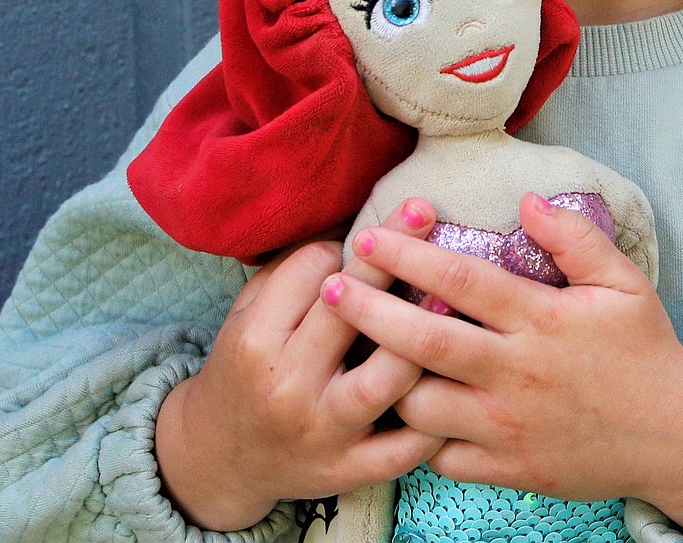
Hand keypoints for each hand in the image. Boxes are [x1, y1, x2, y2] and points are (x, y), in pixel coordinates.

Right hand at [154, 199, 444, 530]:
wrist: (222, 458)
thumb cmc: (247, 365)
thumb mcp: (250, 311)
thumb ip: (295, 269)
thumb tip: (359, 220)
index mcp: (258, 339)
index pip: (312, 272)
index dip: (344, 247)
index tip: (364, 239)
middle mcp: (288, 386)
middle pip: (350, 310)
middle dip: (390, 256)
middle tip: (425, 211)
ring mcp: (322, 432)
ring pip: (383, 380)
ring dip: (421, 337)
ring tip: (451, 300)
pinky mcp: (348, 471)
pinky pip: (403, 449)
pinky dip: (434, 420)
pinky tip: (460, 383)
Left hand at [321, 192, 682, 534]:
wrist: (674, 437)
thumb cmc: (645, 349)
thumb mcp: (623, 282)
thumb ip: (575, 237)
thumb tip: (525, 200)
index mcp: (542, 321)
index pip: (463, 282)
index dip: (410, 256)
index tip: (371, 235)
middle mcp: (517, 374)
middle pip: (424, 342)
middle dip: (368, 311)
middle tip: (330, 286)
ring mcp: (509, 427)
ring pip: (421, 406)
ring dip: (386, 377)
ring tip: (362, 349)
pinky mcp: (508, 469)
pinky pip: (441, 456)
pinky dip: (418, 432)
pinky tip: (408, 405)